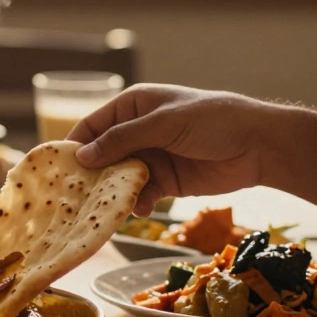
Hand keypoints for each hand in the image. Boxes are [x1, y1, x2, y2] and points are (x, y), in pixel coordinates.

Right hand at [67, 84, 279, 214]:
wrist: (259, 145)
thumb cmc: (213, 120)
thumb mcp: (164, 123)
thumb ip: (123, 139)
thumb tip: (84, 156)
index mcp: (133, 107)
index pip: (93, 126)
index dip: (75, 146)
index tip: (57, 170)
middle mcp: (138, 132)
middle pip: (103, 156)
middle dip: (92, 176)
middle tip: (75, 198)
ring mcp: (152, 157)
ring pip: (119, 179)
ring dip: (115, 193)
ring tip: (108, 208)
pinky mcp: (167, 181)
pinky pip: (141, 193)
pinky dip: (137, 203)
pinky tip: (141, 209)